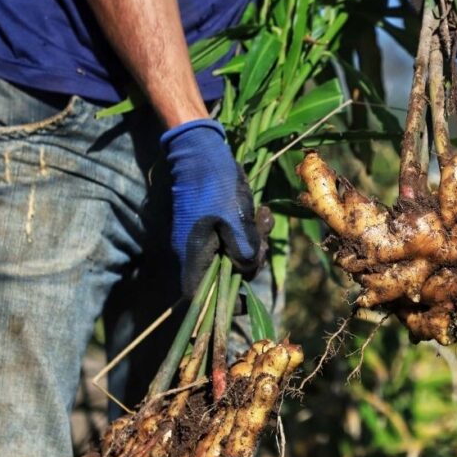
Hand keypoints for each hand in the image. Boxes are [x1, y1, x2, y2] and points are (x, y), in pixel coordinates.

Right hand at [161, 119, 263, 294]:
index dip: (225, 304)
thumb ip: (243, 250)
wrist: (201, 152)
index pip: (201, 298)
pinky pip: (232, 238)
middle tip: (262, 237)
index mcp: (193, 256)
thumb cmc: (215, 185)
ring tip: (262, 216)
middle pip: (225, 276)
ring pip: (233, 256)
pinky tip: (260, 213)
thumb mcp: (234, 219)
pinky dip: (248, 231)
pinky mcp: (209, 227)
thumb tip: (247, 271)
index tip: (249, 299)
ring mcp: (201, 240)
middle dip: (250, 261)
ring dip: (253, 242)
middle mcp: (194, 253)